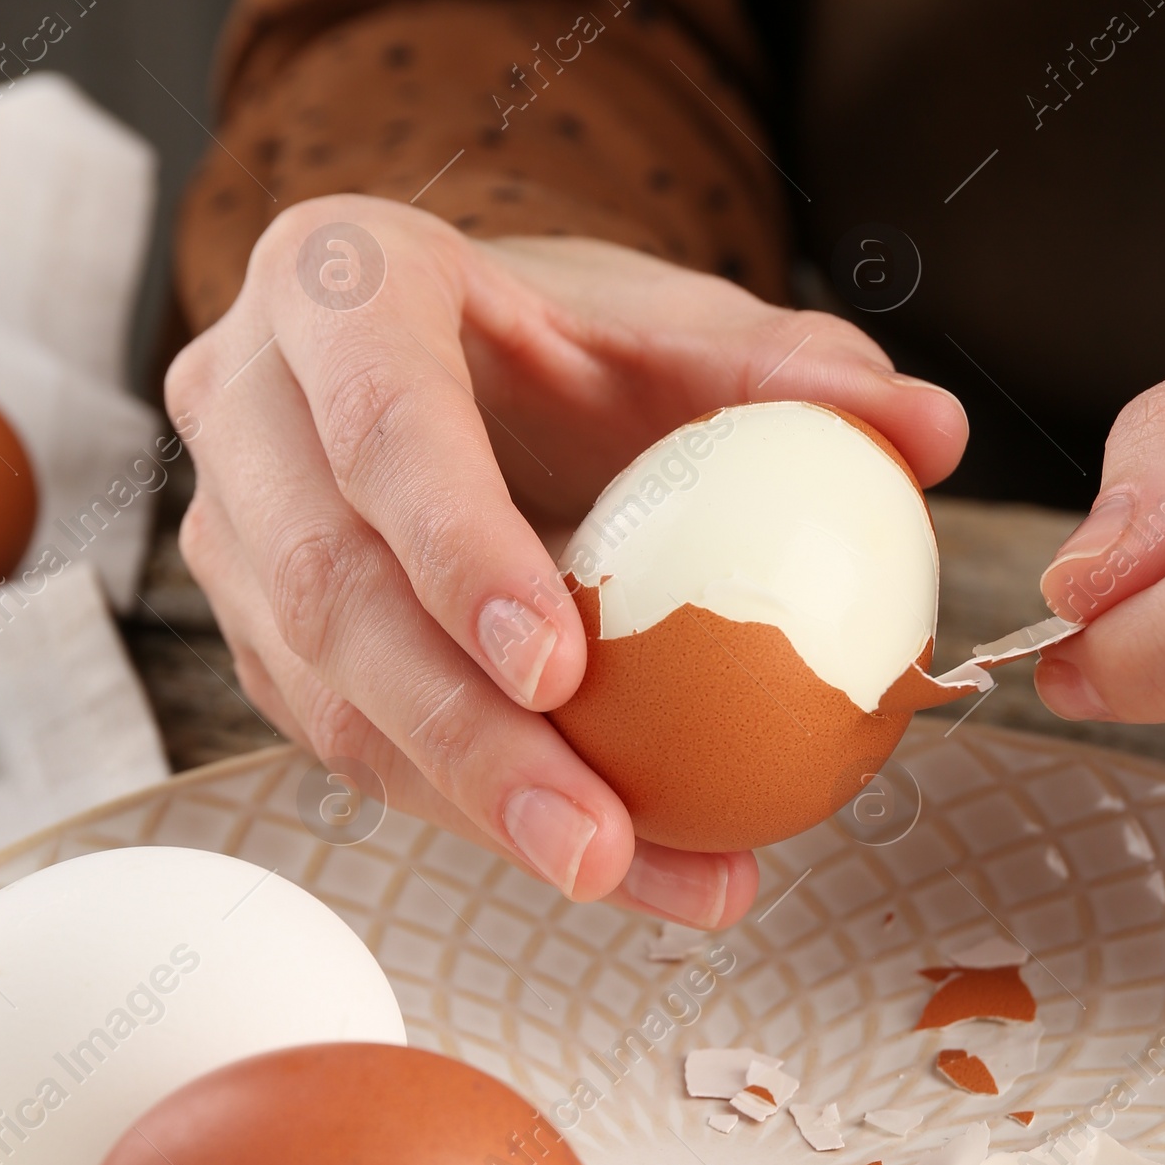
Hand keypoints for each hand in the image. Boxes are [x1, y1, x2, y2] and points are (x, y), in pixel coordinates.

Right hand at [165, 199, 966, 925]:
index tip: (562, 671)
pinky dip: (470, 815)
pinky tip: (598, 860)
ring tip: (625, 878)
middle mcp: (248, 410)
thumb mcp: (671, 326)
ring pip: (330, 701)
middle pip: (333, 596)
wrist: (442, 352)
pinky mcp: (257, 639)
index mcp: (338, 286)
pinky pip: (351, 749)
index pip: (381, 425)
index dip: (460, 552)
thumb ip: (792, 374)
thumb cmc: (559, 334)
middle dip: (468, 743)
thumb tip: (932, 435)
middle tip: (598, 845)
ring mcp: (232, 535)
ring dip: (475, 811)